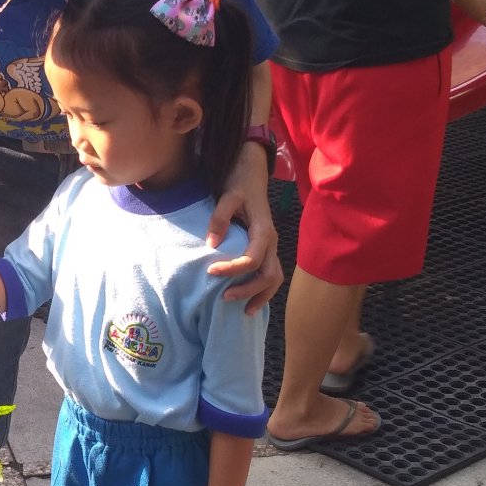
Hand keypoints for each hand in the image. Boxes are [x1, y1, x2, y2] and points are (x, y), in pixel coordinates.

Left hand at [207, 143, 282, 313]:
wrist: (251, 173)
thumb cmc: (239, 184)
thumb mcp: (227, 195)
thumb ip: (220, 218)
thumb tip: (211, 244)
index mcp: (263, 230)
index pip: (252, 259)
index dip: (232, 269)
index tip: (210, 272)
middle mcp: (272, 241)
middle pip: (269, 275)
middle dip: (249, 290)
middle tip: (224, 297)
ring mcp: (271, 246)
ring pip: (275, 278)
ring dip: (261, 295)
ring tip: (244, 311)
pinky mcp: (267, 249)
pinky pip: (270, 274)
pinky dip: (262, 290)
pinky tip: (249, 301)